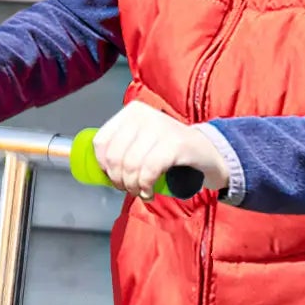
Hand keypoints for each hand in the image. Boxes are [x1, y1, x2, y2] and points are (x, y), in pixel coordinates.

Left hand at [92, 101, 230, 199]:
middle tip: (129, 188)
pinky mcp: (175, 143)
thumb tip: (97, 170)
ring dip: (133, 186)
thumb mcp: (141, 142)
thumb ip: (121, 149)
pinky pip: (149, 171)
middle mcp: (143, 116)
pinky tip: (149, 192)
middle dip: (119, 180)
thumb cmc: (169, 150)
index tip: (113, 178)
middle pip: (115, 157)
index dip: (103, 166)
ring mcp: (159, 127)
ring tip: (141, 191)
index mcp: (131, 112)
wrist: (206, 151)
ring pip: (131, 166)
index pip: (101, 142)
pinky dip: (146, 187)